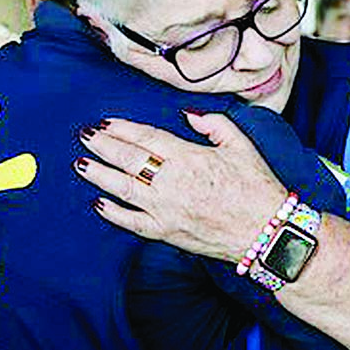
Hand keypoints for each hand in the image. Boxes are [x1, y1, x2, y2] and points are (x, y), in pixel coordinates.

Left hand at [74, 112, 286, 260]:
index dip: (122, 129)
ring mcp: (166, 209)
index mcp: (188, 157)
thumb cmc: (257, 188)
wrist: (267, 233)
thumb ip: (214, 124)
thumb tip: (189, 116)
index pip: (145, 138)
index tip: (106, 123)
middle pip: (128, 159)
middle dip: (103, 146)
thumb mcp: (241, 146)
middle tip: (85, 136)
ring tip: (82, 164)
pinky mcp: (167, 232)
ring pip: (123, 188)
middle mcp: (171, 182)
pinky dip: (114, 213)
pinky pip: (133, 222)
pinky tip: (99, 204)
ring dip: (99, 174)